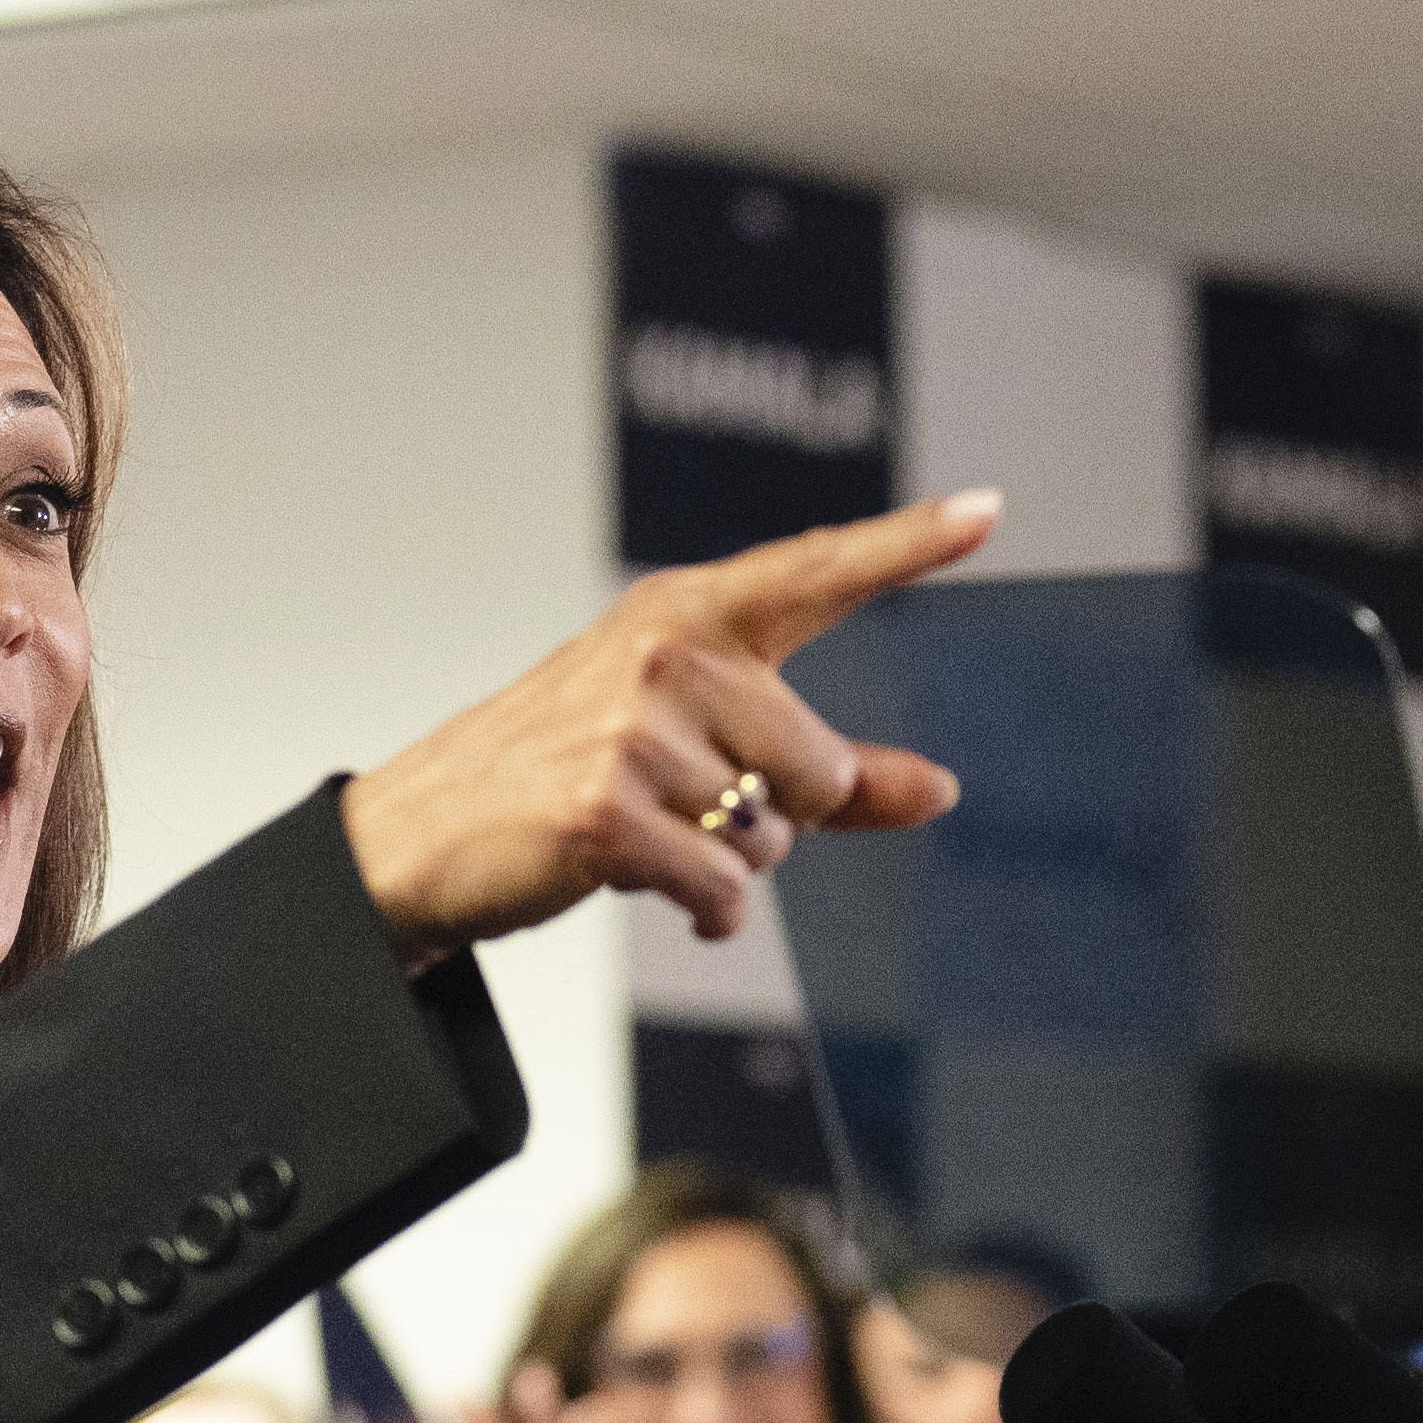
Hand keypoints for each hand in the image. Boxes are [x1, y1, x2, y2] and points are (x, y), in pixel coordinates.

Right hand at [341, 492, 996, 953]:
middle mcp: (666, 652)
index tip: (990, 510)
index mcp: (691, 614)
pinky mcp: (604, 809)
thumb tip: (941, 788)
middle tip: (689, 805)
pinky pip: (726, 891)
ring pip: (772, 838)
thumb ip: (831, 766)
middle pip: (818, 767)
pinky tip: (652, 889)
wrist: (432, 827)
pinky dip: (708, 912)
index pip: (817, 572)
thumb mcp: (702, 748)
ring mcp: (632, 728)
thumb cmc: (573, 770)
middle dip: (779, 816)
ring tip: (650, 834)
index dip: (908, 545)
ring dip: (729, 865)